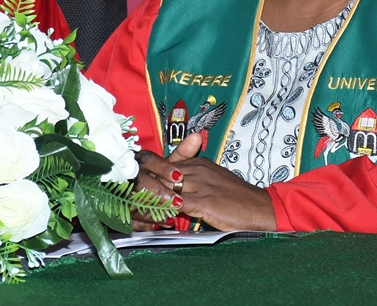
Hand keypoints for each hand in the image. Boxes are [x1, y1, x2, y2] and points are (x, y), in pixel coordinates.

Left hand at [133, 132, 278, 231]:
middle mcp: (195, 169)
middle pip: (155, 172)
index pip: (160, 160)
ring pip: (160, 187)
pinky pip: (172, 205)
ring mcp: (199, 184)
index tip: (124, 176)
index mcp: (197, 163)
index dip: (141, 168)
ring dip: (140, 197)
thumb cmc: (236, 198)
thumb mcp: (212, 181)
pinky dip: (155, 211)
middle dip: (134, 182)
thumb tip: (169, 189)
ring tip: (122, 205)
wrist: (260, 208)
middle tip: (115, 191)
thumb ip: (191, 180)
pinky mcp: (202, 201)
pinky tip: (143, 217)